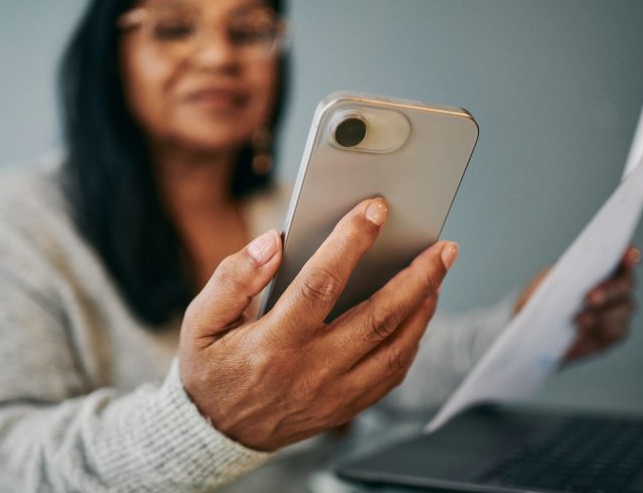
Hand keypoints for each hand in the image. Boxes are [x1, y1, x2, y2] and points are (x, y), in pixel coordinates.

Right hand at [178, 198, 457, 450]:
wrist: (218, 434)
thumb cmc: (211, 370)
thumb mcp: (200, 322)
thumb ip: (234, 279)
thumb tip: (273, 242)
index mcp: (273, 343)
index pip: (321, 284)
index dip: (351, 242)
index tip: (374, 210)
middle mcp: (310, 371)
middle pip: (378, 318)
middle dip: (417, 277)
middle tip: (442, 247)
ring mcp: (333, 394)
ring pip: (395, 349)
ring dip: (423, 308)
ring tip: (437, 275)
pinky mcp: (346, 408)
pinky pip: (392, 375)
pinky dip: (412, 341)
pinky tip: (418, 314)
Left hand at [515, 246, 640, 362]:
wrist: (537, 329)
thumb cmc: (544, 299)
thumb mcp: (547, 281)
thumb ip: (562, 273)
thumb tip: (574, 273)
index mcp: (601, 267)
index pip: (622, 256)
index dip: (629, 255)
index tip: (629, 255)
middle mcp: (616, 286)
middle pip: (627, 282)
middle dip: (610, 289)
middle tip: (590, 297)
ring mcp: (619, 310)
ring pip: (625, 307)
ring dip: (604, 312)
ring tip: (581, 318)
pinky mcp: (615, 332)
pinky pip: (618, 330)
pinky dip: (603, 328)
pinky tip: (584, 329)